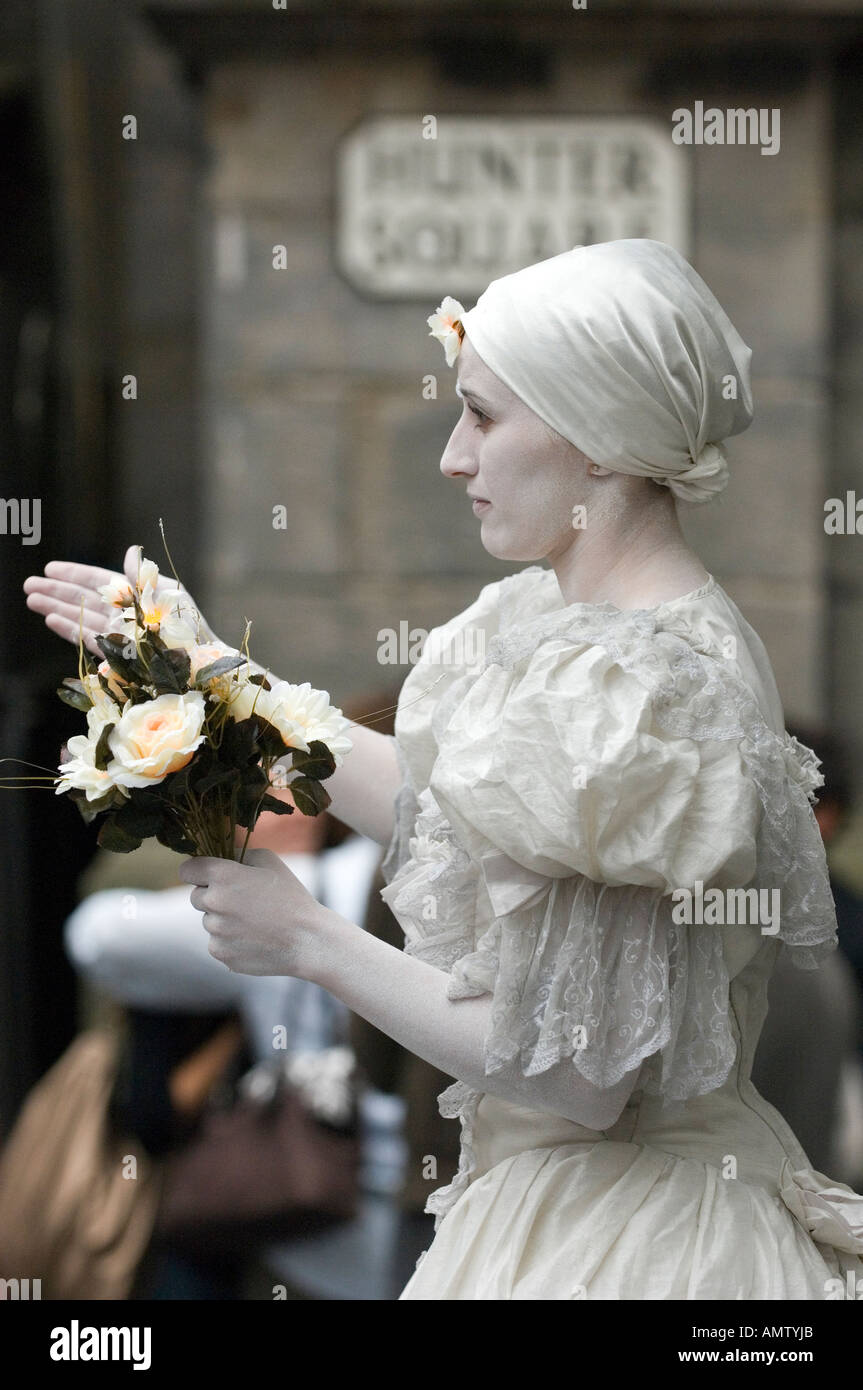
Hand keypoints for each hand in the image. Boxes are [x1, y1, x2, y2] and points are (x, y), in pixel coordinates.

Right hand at [23, 543, 215, 656]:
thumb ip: (143, 575)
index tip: (50, 567)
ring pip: (79, 616)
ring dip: (55, 607)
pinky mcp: (116, 653)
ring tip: (31, 600)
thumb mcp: (169, 592)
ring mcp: (117, 633)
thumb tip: (130, 551)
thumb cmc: (190, 625)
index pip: (97, 580)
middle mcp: (122, 614)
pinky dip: (68, 628)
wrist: (202, 659)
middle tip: (28, 584)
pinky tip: (51, 620)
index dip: (73, 573)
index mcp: (135, 595)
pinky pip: (87, 637)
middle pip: (82, 598)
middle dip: (55, 590)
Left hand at [179, 848, 329, 979]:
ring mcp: (215, 931)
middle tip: (242, 900)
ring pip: (209, 921)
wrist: (306, 939)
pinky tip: (254, 938)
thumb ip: (236, 855)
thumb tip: (216, 857)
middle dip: (212, 896)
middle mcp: (213, 902)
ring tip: (255, 921)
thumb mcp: (268, 861)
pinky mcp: (220, 953)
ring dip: (223, 920)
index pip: (187, 870)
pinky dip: (230, 941)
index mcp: (222, 875)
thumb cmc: (290, 896)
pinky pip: (216, 942)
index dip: (196, 871)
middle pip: (196, 897)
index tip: (205, 875)